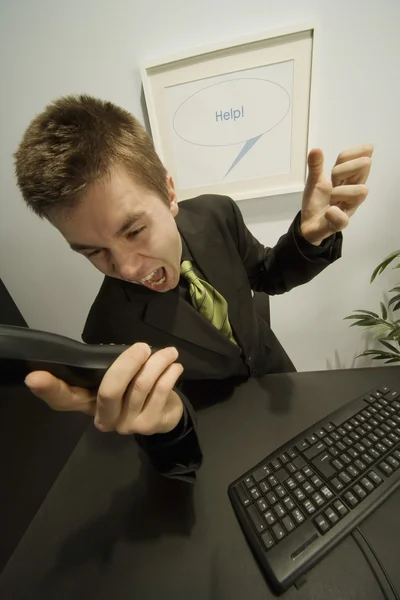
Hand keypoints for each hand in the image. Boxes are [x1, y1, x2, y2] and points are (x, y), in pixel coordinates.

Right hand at [24, 344, 183, 434]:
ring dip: (157, 364)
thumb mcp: (118, 379)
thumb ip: (108, 369)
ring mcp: (126, 425)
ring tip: (168, 352)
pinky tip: (174, 366)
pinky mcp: (149, 426)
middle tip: (143, 347)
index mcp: (88, 403)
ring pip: (140, 387)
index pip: (63, 399)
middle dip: (128, 363)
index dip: (49, 388)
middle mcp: (103, 418)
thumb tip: (106, 352)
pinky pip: (160, 393)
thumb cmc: (135, 389)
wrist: (165, 414)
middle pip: (109, 390)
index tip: (35, 377)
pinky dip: (169, 375)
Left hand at [300, 143, 373, 244]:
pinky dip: (334, 213)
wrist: (307, 224)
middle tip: (333, 181)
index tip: (336, 164)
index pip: (361, 157)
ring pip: (361, 191)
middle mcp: (354, 191)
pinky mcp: (340, 224)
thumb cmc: (317, 201)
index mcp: (349, 179)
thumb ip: (316, 166)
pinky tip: (328, 211)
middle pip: (364, 166)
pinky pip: (344, 219)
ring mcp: (349, 207)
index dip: (349, 155)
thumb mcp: (314, 181)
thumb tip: (316, 149)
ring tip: (330, 198)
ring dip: (340, 191)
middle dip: (344, 169)